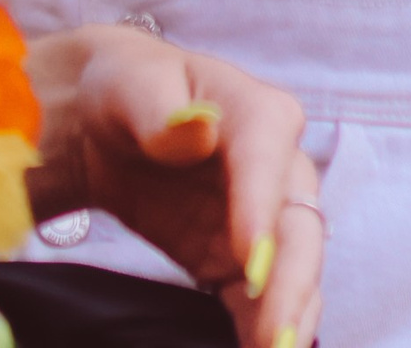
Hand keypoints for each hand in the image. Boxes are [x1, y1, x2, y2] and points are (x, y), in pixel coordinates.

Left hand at [29, 25, 323, 347]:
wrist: (112, 120)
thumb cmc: (131, 89)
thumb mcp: (134, 87)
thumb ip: (162, 111)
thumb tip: (198, 129)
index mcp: (257, 112)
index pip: (267, 159)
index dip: (262, 209)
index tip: (251, 263)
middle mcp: (277, 166)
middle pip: (297, 226)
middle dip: (290, 285)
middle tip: (275, 341)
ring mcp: (264, 216)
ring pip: (292, 270)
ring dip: (287, 317)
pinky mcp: (240, 256)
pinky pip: (260, 297)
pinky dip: (259, 328)